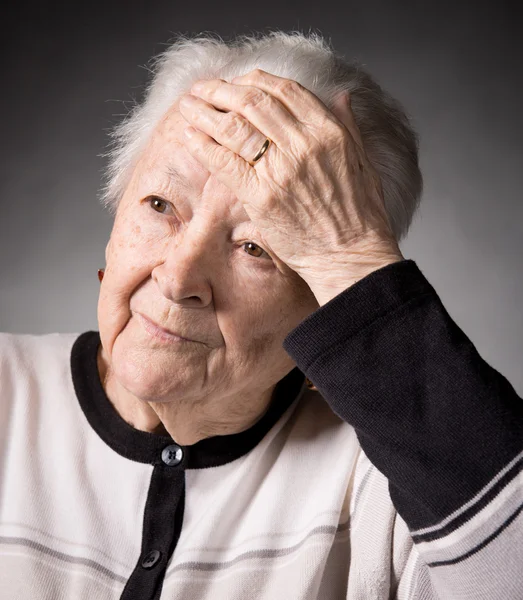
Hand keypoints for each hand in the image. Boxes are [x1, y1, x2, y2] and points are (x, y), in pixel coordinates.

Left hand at [179, 69, 403, 302]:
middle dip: (221, 89)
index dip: (254, 80)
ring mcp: (280, 170)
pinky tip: (190, 135)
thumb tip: (340, 95)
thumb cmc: (361, 215)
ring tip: (188, 105)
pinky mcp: (261, 196)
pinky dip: (204, 145)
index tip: (236, 82)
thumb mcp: (363, 161)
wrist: (351, 256)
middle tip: (203, 88)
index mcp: (328, 131)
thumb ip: (348, 125)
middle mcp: (302, 144)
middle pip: (252, 101)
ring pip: (233, 127)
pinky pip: (224, 162)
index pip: (283, 90)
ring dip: (205, 111)